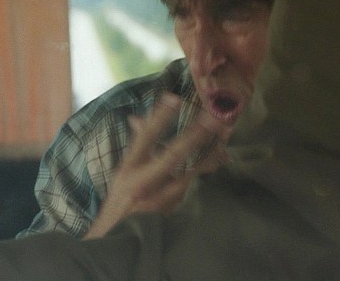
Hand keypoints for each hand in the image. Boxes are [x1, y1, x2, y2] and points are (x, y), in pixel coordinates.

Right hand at [84, 93, 230, 238]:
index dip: (159, 118)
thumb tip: (137, 118)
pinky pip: (190, 189)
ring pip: (188, 175)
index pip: (144, 139)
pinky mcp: (170, 212)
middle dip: (195, 136)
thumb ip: (136, 145)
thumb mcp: (124, 171)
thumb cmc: (120, 200)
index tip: (174, 99)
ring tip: (224, 144)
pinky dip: (203, 172)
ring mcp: (158, 199)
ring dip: (208, 157)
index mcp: (128, 169)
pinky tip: (218, 161)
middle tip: (214, 119)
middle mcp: (142, 183)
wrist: (115, 240)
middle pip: (172, 156)